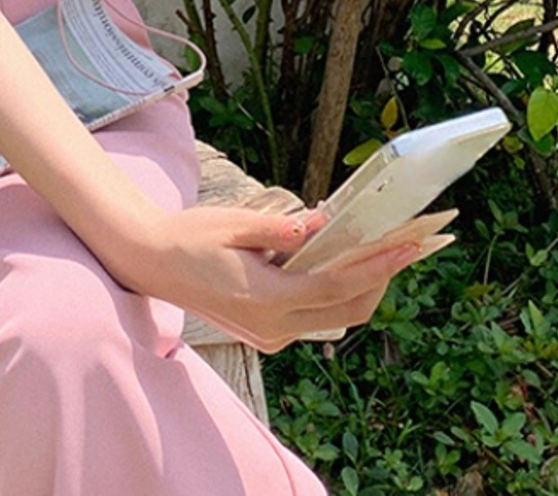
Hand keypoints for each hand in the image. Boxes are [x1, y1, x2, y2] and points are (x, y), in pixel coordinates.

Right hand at [113, 203, 456, 354]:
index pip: (337, 288)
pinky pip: (313, 316)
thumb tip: (327, 224)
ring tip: (379, 250)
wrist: (150, 263)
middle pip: (346, 312)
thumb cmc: (189, 237)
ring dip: (359, 288)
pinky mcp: (266, 331)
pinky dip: (333, 292)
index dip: (377, 268)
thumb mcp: (236, 223)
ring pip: (333, 318)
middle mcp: (273, 325)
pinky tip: (339, 261)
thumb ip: (285, 229)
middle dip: (379, 281)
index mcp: (266, 298)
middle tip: (402, 246)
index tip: (407, 247)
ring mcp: (270, 334)